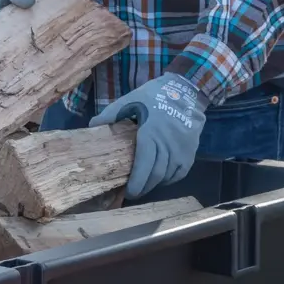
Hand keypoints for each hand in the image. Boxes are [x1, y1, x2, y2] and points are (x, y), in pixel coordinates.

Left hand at [91, 74, 208, 199]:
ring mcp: (182, 149)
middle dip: (144, 188)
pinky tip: (160, 179)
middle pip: (156, 176)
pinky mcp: (191, 150)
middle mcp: (168, 145)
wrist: (187, 90)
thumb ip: (110, 114)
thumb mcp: (130, 100)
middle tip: (133, 193)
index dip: (136, 183)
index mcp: (151, 134)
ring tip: (144, 186)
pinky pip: (180, 172)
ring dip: (155, 184)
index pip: (144, 166)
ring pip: (168, 175)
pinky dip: (169, 179)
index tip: (128, 192)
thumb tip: (92, 127)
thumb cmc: (155, 96)